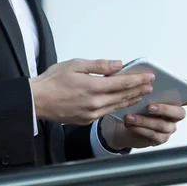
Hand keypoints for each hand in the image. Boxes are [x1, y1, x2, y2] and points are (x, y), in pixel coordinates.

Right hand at [30, 58, 154, 125]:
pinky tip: (121, 103)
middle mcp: (95, 103)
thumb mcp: (75, 65)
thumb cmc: (52, 81)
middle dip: (138, 90)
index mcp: (93, 87)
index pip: (123, 83)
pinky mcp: (86, 120)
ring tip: (140, 94)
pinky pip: (107, 113)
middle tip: (150, 85)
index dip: (138, 79)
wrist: (36, 100)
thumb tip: (118, 64)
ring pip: (117, 106)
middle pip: (123, 96)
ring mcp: (91, 114)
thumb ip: (98, 65)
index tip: (149, 76)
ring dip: (130, 100)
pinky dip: (117, 107)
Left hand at [99, 91, 186, 149]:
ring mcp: (168, 128)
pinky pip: (152, 135)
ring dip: (144, 121)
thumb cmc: (134, 106)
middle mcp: (174, 115)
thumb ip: (144, 86)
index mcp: (172, 101)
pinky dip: (140, 129)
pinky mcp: (159, 139)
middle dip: (165, 109)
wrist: (123, 124)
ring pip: (162, 125)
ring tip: (130, 117)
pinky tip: (130, 125)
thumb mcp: (138, 94)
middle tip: (150, 107)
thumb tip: (142, 76)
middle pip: (178, 113)